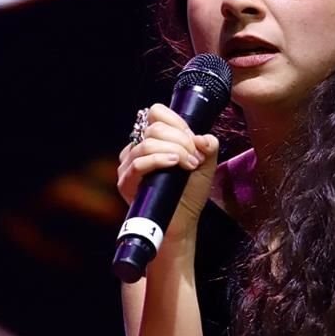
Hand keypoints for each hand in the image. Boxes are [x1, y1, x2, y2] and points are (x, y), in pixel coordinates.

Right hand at [117, 103, 219, 240]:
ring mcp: (129, 165)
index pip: (156, 113)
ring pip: (147, 144)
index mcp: (154, 139)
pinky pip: (138, 163)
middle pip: (154, 128)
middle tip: (195, 158)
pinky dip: (159, 160)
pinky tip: (175, 164)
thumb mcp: (206, 164)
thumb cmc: (190, 193)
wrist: (182, 222)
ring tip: (189, 164)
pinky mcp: (126, 182)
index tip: (193, 139)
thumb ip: (208, 146)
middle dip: (181, 140)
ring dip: (174, 150)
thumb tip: (202, 137)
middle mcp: (138, 148)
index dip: (177, 122)